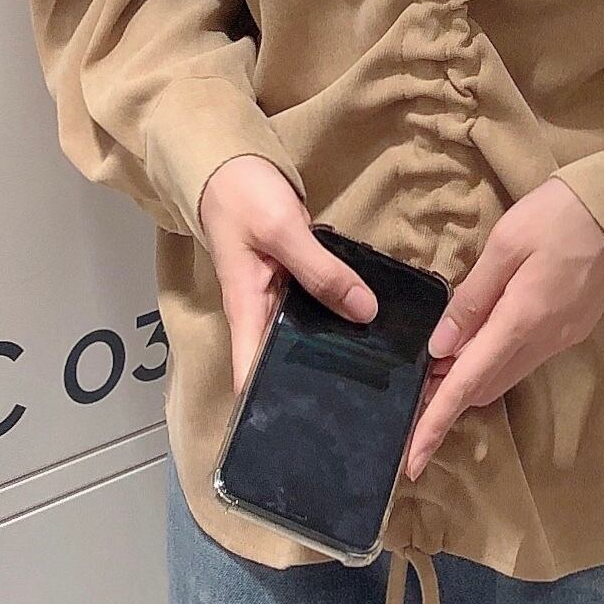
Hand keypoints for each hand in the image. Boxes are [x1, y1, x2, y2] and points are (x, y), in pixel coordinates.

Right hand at [199, 155, 378, 396]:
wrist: (229, 163)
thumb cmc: (244, 197)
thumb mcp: (284, 231)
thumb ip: (322, 270)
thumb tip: (365, 312)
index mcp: (247, 311)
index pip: (252, 377)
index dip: (269, 412)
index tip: (302, 440)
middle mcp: (260, 313)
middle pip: (281, 365)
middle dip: (311, 392)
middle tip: (358, 418)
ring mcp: (277, 299)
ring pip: (304, 340)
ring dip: (330, 356)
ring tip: (374, 386)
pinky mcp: (292, 283)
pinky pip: (316, 311)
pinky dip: (336, 322)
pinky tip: (368, 334)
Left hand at [404, 177, 603, 480]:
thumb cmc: (560, 216)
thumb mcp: (506, 244)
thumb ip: (473, 298)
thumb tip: (440, 347)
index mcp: (522, 322)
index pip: (468, 385)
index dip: (435, 422)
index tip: (411, 460)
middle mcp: (543, 342)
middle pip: (484, 388)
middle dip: (446, 398)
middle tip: (411, 385)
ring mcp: (560, 340)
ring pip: (503, 376)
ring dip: (469, 378)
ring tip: (435, 363)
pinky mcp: (570, 330)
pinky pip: (522, 359)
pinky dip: (492, 360)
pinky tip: (475, 341)